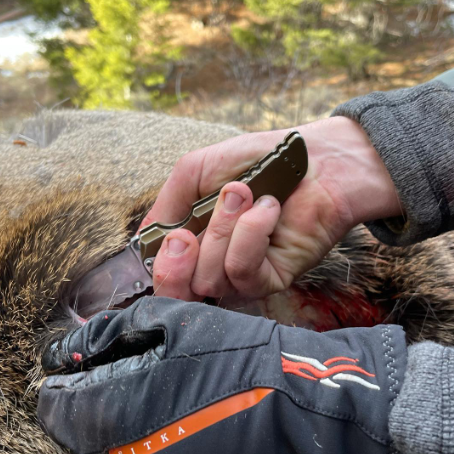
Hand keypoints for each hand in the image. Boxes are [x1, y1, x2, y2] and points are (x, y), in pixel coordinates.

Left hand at [39, 297, 409, 453]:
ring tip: (182, 415)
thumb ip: (115, 332)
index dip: (70, 387)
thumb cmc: (245, 360)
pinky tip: (201, 442)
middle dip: (109, 415)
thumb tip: (72, 346)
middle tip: (151, 390)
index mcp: (118, 418)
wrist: (310, 415)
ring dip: (139, 444)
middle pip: (92, 443)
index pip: (59, 411)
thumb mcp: (177, 323)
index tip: (88, 375)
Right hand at [142, 117, 399, 300]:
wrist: (311, 156)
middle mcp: (215, 266)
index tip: (172, 236)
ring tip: (244, 193)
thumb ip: (166, 206)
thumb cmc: (255, 160)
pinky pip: (245, 271)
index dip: (161, 267)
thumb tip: (142, 242)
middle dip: (175, 268)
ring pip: (210, 279)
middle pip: (180, 297)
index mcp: (194, 245)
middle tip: (185, 236)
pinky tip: (267, 208)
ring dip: (222, 230)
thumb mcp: (195, 172)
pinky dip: (250, 234)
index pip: (165, 277)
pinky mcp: (273, 278)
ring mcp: (244, 276)